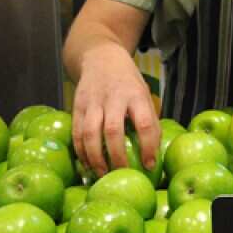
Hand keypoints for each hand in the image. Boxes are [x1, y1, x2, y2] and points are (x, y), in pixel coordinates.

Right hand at [71, 43, 159, 175]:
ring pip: (91, 134)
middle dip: (118, 157)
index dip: (148, 147)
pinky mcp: (77, 106)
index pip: (144, 124)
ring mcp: (93, 102)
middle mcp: (113, 97)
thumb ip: (149, 120)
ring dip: (96, 158)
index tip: (149, 165)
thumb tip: (155, 154)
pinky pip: (77, 133)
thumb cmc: (128, 82)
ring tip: (102, 175)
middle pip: (113, 131)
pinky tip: (88, 165)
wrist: (100, 58)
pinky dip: (81, 152)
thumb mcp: (144, 95)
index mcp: (136, 95)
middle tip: (122, 174)